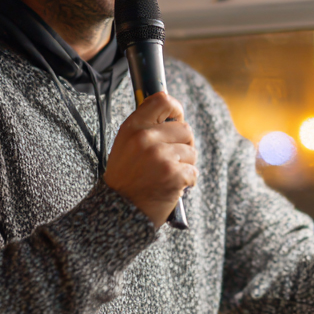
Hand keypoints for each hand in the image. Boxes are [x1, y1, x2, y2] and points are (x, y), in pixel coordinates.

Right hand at [104, 92, 197, 226]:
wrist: (119, 213)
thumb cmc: (125, 179)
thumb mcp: (125, 145)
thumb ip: (145, 128)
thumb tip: (173, 116)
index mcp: (133, 127)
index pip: (162, 100)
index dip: (176, 108)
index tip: (177, 118)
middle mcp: (146, 138)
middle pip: (185, 128)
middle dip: (184, 144)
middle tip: (172, 158)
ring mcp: (161, 156)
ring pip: (192, 151)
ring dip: (185, 164)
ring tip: (167, 175)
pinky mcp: (174, 174)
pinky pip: (194, 171)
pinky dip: (187, 181)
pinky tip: (172, 187)